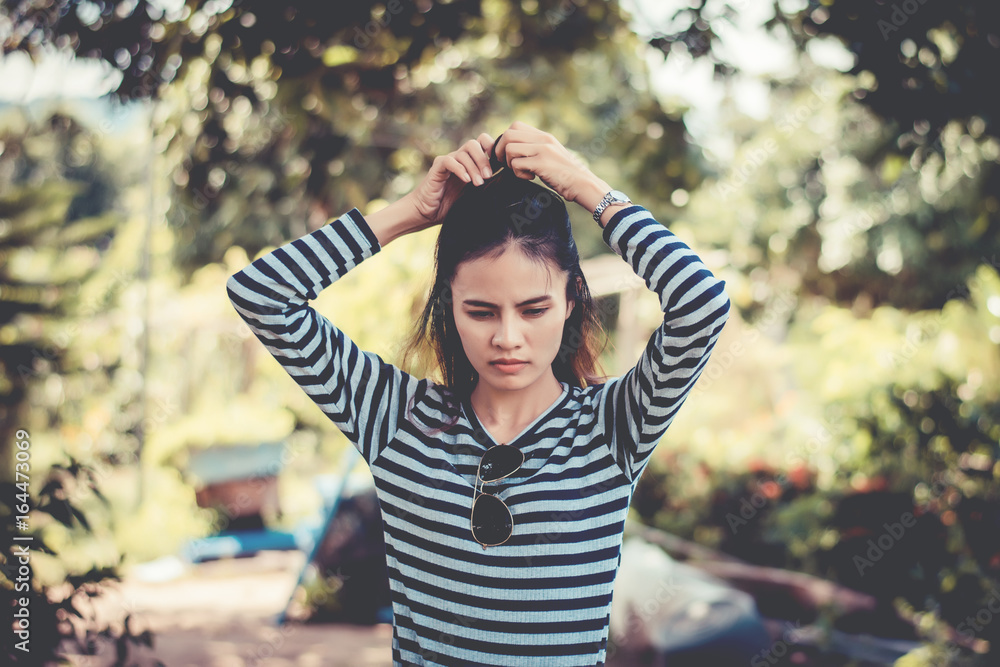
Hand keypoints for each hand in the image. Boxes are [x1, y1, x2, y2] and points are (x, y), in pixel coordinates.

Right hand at [405, 133, 496, 229]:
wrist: (428, 212)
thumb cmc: (452, 205)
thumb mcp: (475, 195)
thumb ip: (488, 186)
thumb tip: (509, 184)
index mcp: (470, 162)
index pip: (483, 143)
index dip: (493, 149)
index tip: (499, 166)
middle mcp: (460, 158)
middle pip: (475, 143)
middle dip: (484, 159)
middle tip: (488, 176)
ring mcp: (448, 161)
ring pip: (464, 151)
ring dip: (474, 167)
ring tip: (477, 183)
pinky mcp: (438, 167)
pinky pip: (450, 161)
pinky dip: (460, 169)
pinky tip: (466, 181)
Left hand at [491, 122, 610, 211]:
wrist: (583, 184)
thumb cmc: (565, 174)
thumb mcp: (551, 155)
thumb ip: (536, 149)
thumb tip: (514, 151)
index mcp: (544, 136)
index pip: (515, 126)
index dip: (505, 140)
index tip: (507, 155)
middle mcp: (543, 139)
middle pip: (508, 134)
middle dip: (500, 151)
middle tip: (507, 164)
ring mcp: (543, 149)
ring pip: (509, 148)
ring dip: (509, 163)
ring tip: (521, 171)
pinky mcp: (542, 163)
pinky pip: (516, 164)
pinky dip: (518, 173)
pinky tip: (530, 177)